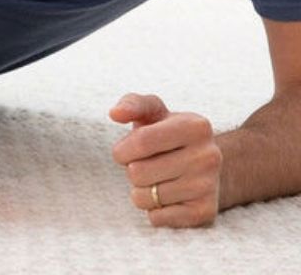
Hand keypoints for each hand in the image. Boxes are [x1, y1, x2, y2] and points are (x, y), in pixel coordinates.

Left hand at [109, 93, 222, 227]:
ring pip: (146, 198)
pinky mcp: (204, 212)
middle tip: (145, 164)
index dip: (123, 149)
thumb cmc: (168, 132)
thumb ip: (132, 104)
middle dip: (131, 169)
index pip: (141, 141)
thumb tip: (115, 113)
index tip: (124, 150)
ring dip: (141, 190)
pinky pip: (157, 218)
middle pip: (138, 172)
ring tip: (155, 178)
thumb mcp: (153, 111)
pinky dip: (153, 209)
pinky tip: (165, 196)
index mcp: (195, 126)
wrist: (205, 163)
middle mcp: (208, 156)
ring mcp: (208, 186)